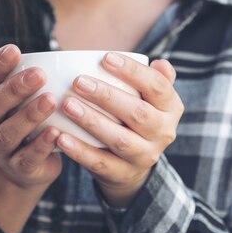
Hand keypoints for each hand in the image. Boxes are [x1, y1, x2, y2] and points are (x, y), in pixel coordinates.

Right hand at [0, 44, 61, 192]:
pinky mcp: (16, 169)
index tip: (14, 50)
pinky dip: (41, 145)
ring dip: (29, 115)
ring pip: (7, 133)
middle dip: (14, 89)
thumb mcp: (12, 96)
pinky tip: (56, 132)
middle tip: (39, 74)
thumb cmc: (20, 118)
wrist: (24, 167)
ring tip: (51, 99)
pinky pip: (27, 158)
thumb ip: (8, 75)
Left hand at [56, 52, 183, 206]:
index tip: (106, 58)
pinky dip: (79, 150)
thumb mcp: (151, 99)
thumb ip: (156, 79)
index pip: (157, 86)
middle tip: (78, 81)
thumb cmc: (137, 118)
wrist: (134, 166)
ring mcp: (144, 156)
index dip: (133, 72)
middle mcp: (163, 133)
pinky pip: (100, 162)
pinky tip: (60, 136)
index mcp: (171, 108)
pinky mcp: (123, 174)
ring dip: (91, 121)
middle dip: (106, 96)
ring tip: (67, 105)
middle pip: (137, 113)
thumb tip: (160, 63)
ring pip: (118, 139)